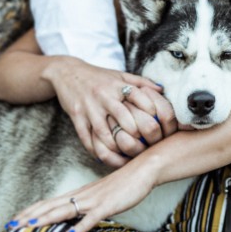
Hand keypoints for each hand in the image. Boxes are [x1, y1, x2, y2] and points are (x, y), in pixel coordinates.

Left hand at [7, 156, 159, 231]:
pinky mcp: (109, 205)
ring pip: (66, 210)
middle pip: (51, 206)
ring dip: (46, 219)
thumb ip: (87, 205)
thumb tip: (75, 217)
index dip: (31, 211)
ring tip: (30, 228)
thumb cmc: (123, 184)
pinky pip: (93, 217)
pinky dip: (81, 226)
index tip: (14, 220)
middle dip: (30, 216)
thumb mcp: (101, 196)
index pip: (49, 202)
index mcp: (80, 194)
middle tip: (11, 226)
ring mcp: (95, 199)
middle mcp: (83, 195)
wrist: (143, 170)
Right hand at [47, 58, 176, 166]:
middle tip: (146, 147)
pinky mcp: (76, 117)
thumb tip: (162, 89)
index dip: (150, 111)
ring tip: (127, 157)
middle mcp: (104, 96)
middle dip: (135, 134)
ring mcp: (89, 107)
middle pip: (123, 117)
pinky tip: (106, 158)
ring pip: (104, 132)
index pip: (139, 97)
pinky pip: (86, 138)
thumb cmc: (99, 76)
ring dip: (116, 147)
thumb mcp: (120, 75)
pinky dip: (96, 150)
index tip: (158, 123)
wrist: (67, 73)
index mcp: (118, 85)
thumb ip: (141, 82)